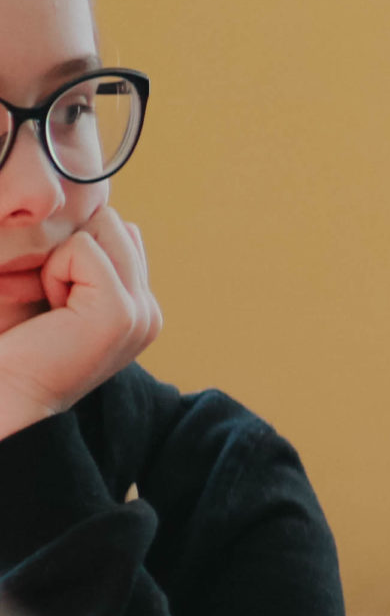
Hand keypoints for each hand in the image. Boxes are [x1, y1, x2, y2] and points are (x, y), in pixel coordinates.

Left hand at [0, 207, 160, 440]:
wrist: (11, 395)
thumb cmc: (21, 348)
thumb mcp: (69, 298)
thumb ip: (99, 264)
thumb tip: (117, 219)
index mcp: (142, 310)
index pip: (124, 236)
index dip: (80, 252)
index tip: (61, 301)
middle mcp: (149, 311)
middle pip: (116, 226)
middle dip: (74, 252)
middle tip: (56, 303)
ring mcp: (141, 312)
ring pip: (103, 231)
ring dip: (64, 261)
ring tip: (56, 307)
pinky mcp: (120, 310)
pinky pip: (83, 249)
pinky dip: (56, 273)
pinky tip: (54, 310)